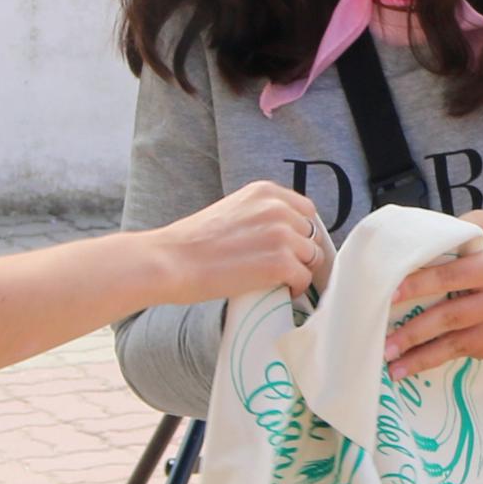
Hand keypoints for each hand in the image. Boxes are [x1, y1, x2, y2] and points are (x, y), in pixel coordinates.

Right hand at [148, 185, 329, 304]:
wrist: (170, 261)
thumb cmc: (191, 243)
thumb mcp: (231, 211)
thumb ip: (259, 216)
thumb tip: (279, 237)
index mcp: (265, 192)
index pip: (305, 211)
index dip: (299, 233)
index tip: (289, 249)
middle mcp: (278, 208)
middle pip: (311, 235)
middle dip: (300, 253)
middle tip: (281, 269)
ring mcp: (283, 235)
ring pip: (311, 258)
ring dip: (297, 271)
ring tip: (277, 282)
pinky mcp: (281, 263)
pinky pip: (304, 279)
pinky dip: (294, 289)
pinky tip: (277, 292)